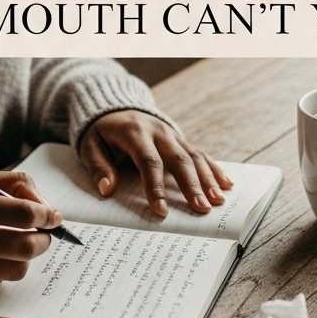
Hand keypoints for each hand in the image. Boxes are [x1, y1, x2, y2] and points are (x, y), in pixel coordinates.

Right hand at [0, 171, 61, 294]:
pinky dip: (2, 267)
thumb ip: (11, 184)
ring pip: (17, 269)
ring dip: (25, 256)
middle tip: (44, 232)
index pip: (24, 213)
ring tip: (18, 243)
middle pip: (27, 246)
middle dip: (45, 239)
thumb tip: (43, 204)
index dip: (46, 214)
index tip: (53, 215)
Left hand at [79, 110, 232, 217]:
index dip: (155, 187)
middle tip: (202, 209)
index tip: (161, 211)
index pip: (148, 161)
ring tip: (218, 201)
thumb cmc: (101, 132)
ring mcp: (172, 135)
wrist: (114, 106)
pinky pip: (199, 153)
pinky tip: (227, 184)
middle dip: (191, 185)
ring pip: (194, 156)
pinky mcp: (180, 139)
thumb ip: (98, 167)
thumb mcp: (89, 145)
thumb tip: (107, 190)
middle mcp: (158, 132)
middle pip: (179, 159)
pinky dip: (214, 169)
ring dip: (208, 179)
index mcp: (135, 133)